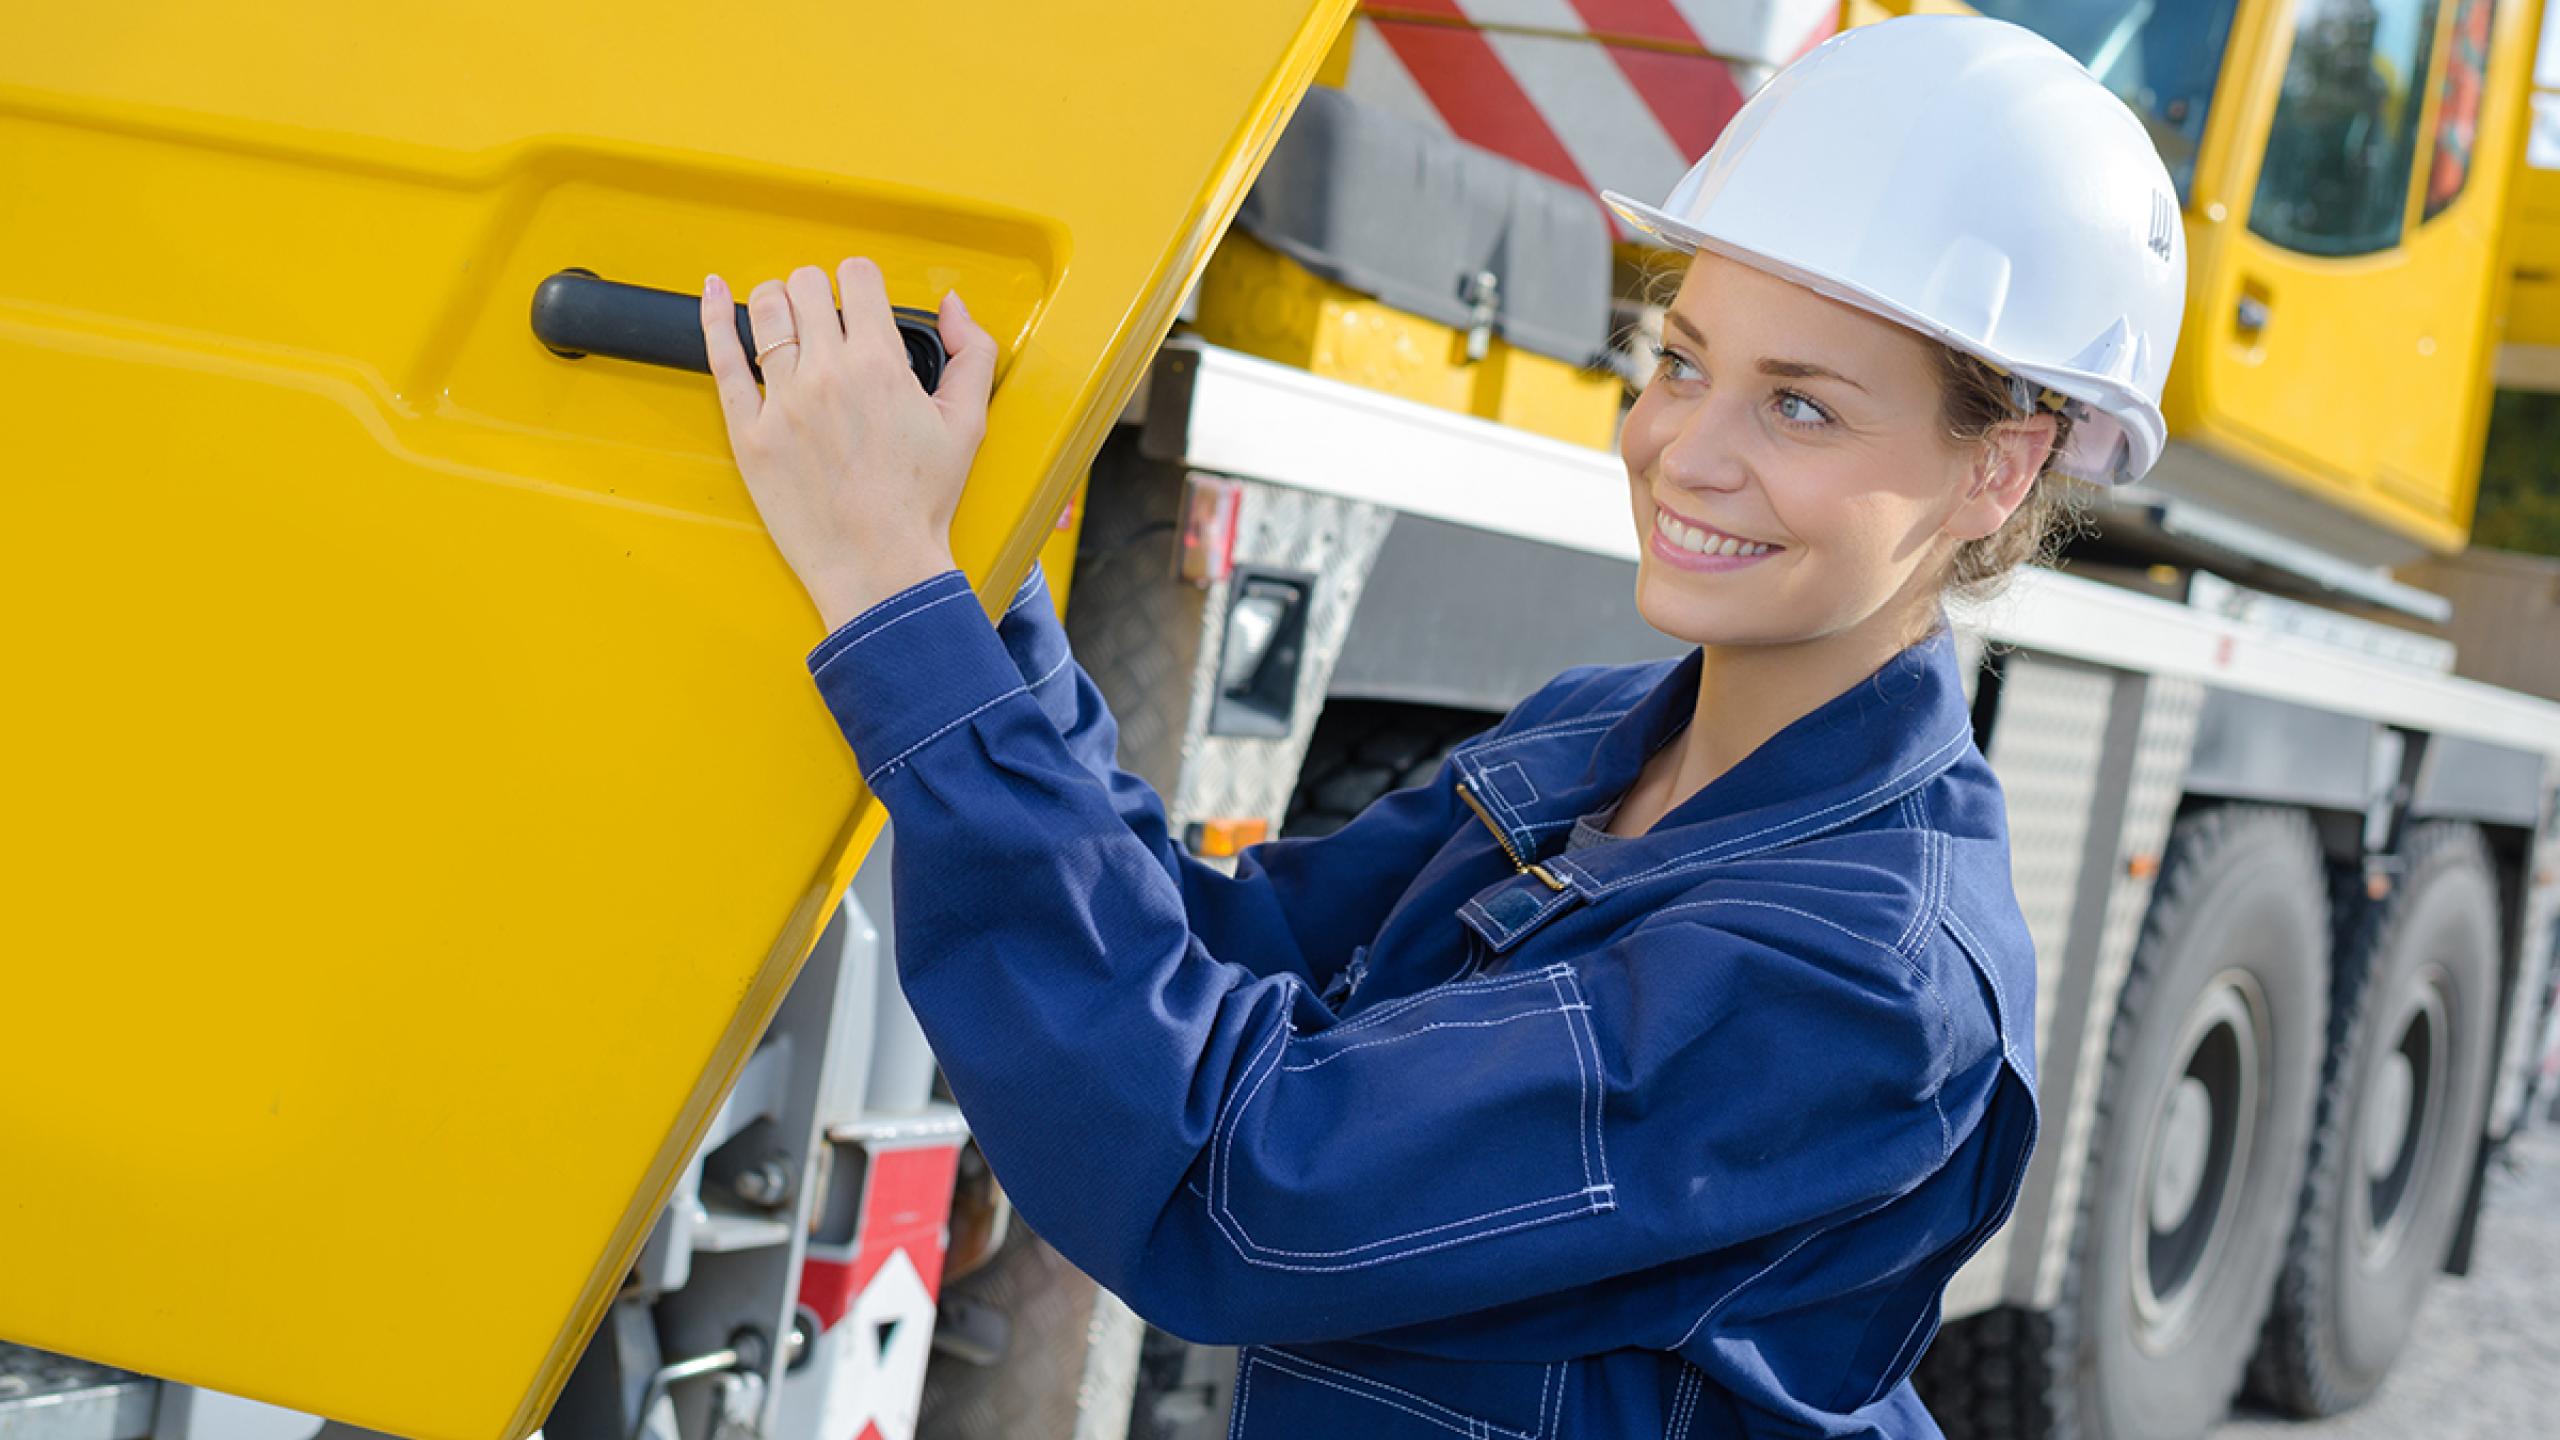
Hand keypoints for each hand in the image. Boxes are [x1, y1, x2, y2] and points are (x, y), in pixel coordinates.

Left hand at [699, 259, 997, 629]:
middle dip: (818, 289)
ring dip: (776, 300)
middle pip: (807, 285)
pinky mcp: (749, 431)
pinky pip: (722, 358)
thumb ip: (973, 354)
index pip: (858, 277)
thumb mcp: (969, 423)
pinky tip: (714, 294)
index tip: (860, 297)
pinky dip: (713, 317)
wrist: (879, 564)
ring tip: (785, 316)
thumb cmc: (919, 504)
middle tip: (824, 314)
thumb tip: (954, 309)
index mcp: (881, 365)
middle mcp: (828, 373)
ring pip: (765, 310)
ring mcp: (782, 401)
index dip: (861, 280)